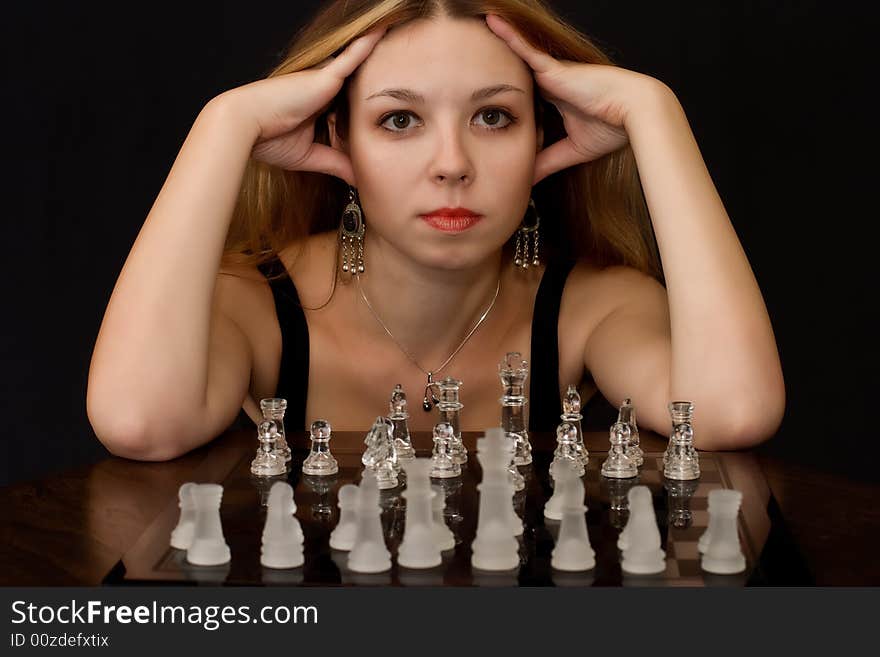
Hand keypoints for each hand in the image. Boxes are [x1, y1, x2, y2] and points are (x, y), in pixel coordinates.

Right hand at [214, 26, 386, 184]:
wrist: (247, 126)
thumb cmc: (269, 139)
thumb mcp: (311, 155)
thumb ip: (337, 163)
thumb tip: (358, 180)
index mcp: (319, 105)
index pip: (348, 99)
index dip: (366, 93)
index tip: (388, 92)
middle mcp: (323, 88)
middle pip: (357, 76)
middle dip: (377, 67)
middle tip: (402, 48)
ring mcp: (325, 79)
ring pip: (358, 60)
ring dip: (376, 45)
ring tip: (399, 25)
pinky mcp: (326, 76)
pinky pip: (353, 56)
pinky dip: (368, 43)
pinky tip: (384, 28)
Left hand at [485, 14, 664, 184]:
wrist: (633, 113)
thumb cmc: (612, 128)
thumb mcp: (571, 151)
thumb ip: (547, 162)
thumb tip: (527, 181)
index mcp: (555, 99)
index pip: (523, 95)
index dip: (504, 93)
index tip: (480, 94)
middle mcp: (550, 82)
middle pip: (514, 73)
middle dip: (491, 65)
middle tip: (463, 58)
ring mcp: (550, 73)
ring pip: (515, 55)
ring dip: (496, 40)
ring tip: (471, 26)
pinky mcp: (552, 68)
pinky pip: (524, 49)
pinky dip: (508, 35)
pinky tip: (490, 21)